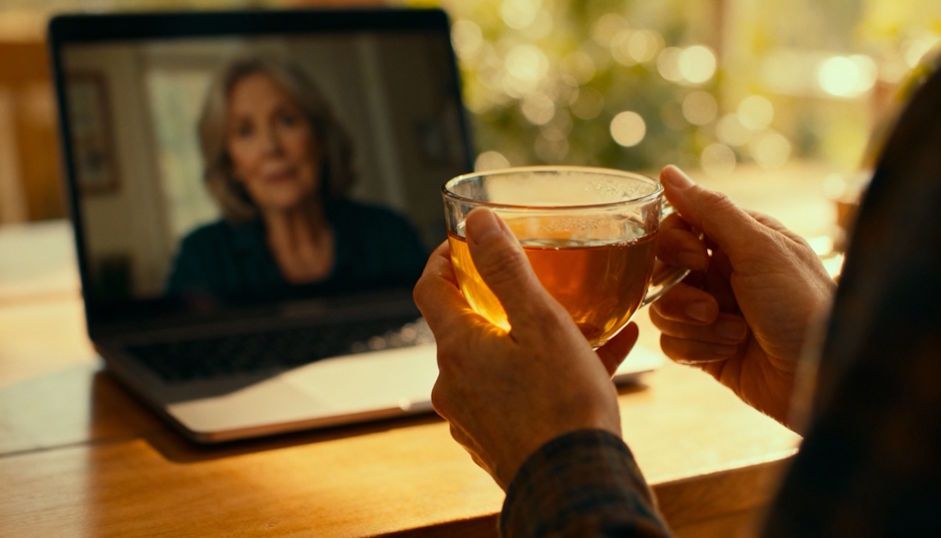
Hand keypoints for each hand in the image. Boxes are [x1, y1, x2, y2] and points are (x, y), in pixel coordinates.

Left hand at [413, 208, 639, 489]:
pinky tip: (599, 362)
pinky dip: (545, 375)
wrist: (576, 484)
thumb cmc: (562, 404)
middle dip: (498, 302)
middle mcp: (454, 383)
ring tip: (585, 326)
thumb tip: (478, 222)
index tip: (463, 244)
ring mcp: (473, 416)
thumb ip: (507, 268)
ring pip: (500, 362)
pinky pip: (519, 394)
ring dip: (532, 340)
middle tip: (531, 285)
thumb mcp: (541, 321)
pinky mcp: (497, 441)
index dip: (443, 259)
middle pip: (465, 326)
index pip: (430, 288)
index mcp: (458, 347)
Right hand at [652, 166, 834, 427]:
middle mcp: (722, 273)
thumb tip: (666, 172)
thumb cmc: (801, 305)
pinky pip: (671, 343)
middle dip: (681, 293)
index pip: (677, 226)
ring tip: (732, 334)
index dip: (675, 243)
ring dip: (693, 325)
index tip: (697, 259)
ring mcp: (712, 313)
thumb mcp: (759, 249)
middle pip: (661, 270)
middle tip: (710, 307)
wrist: (820, 378)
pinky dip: (697, 349)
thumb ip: (710, 210)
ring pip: (662, 309)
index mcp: (738, 240)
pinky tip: (728, 353)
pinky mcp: (706, 349)